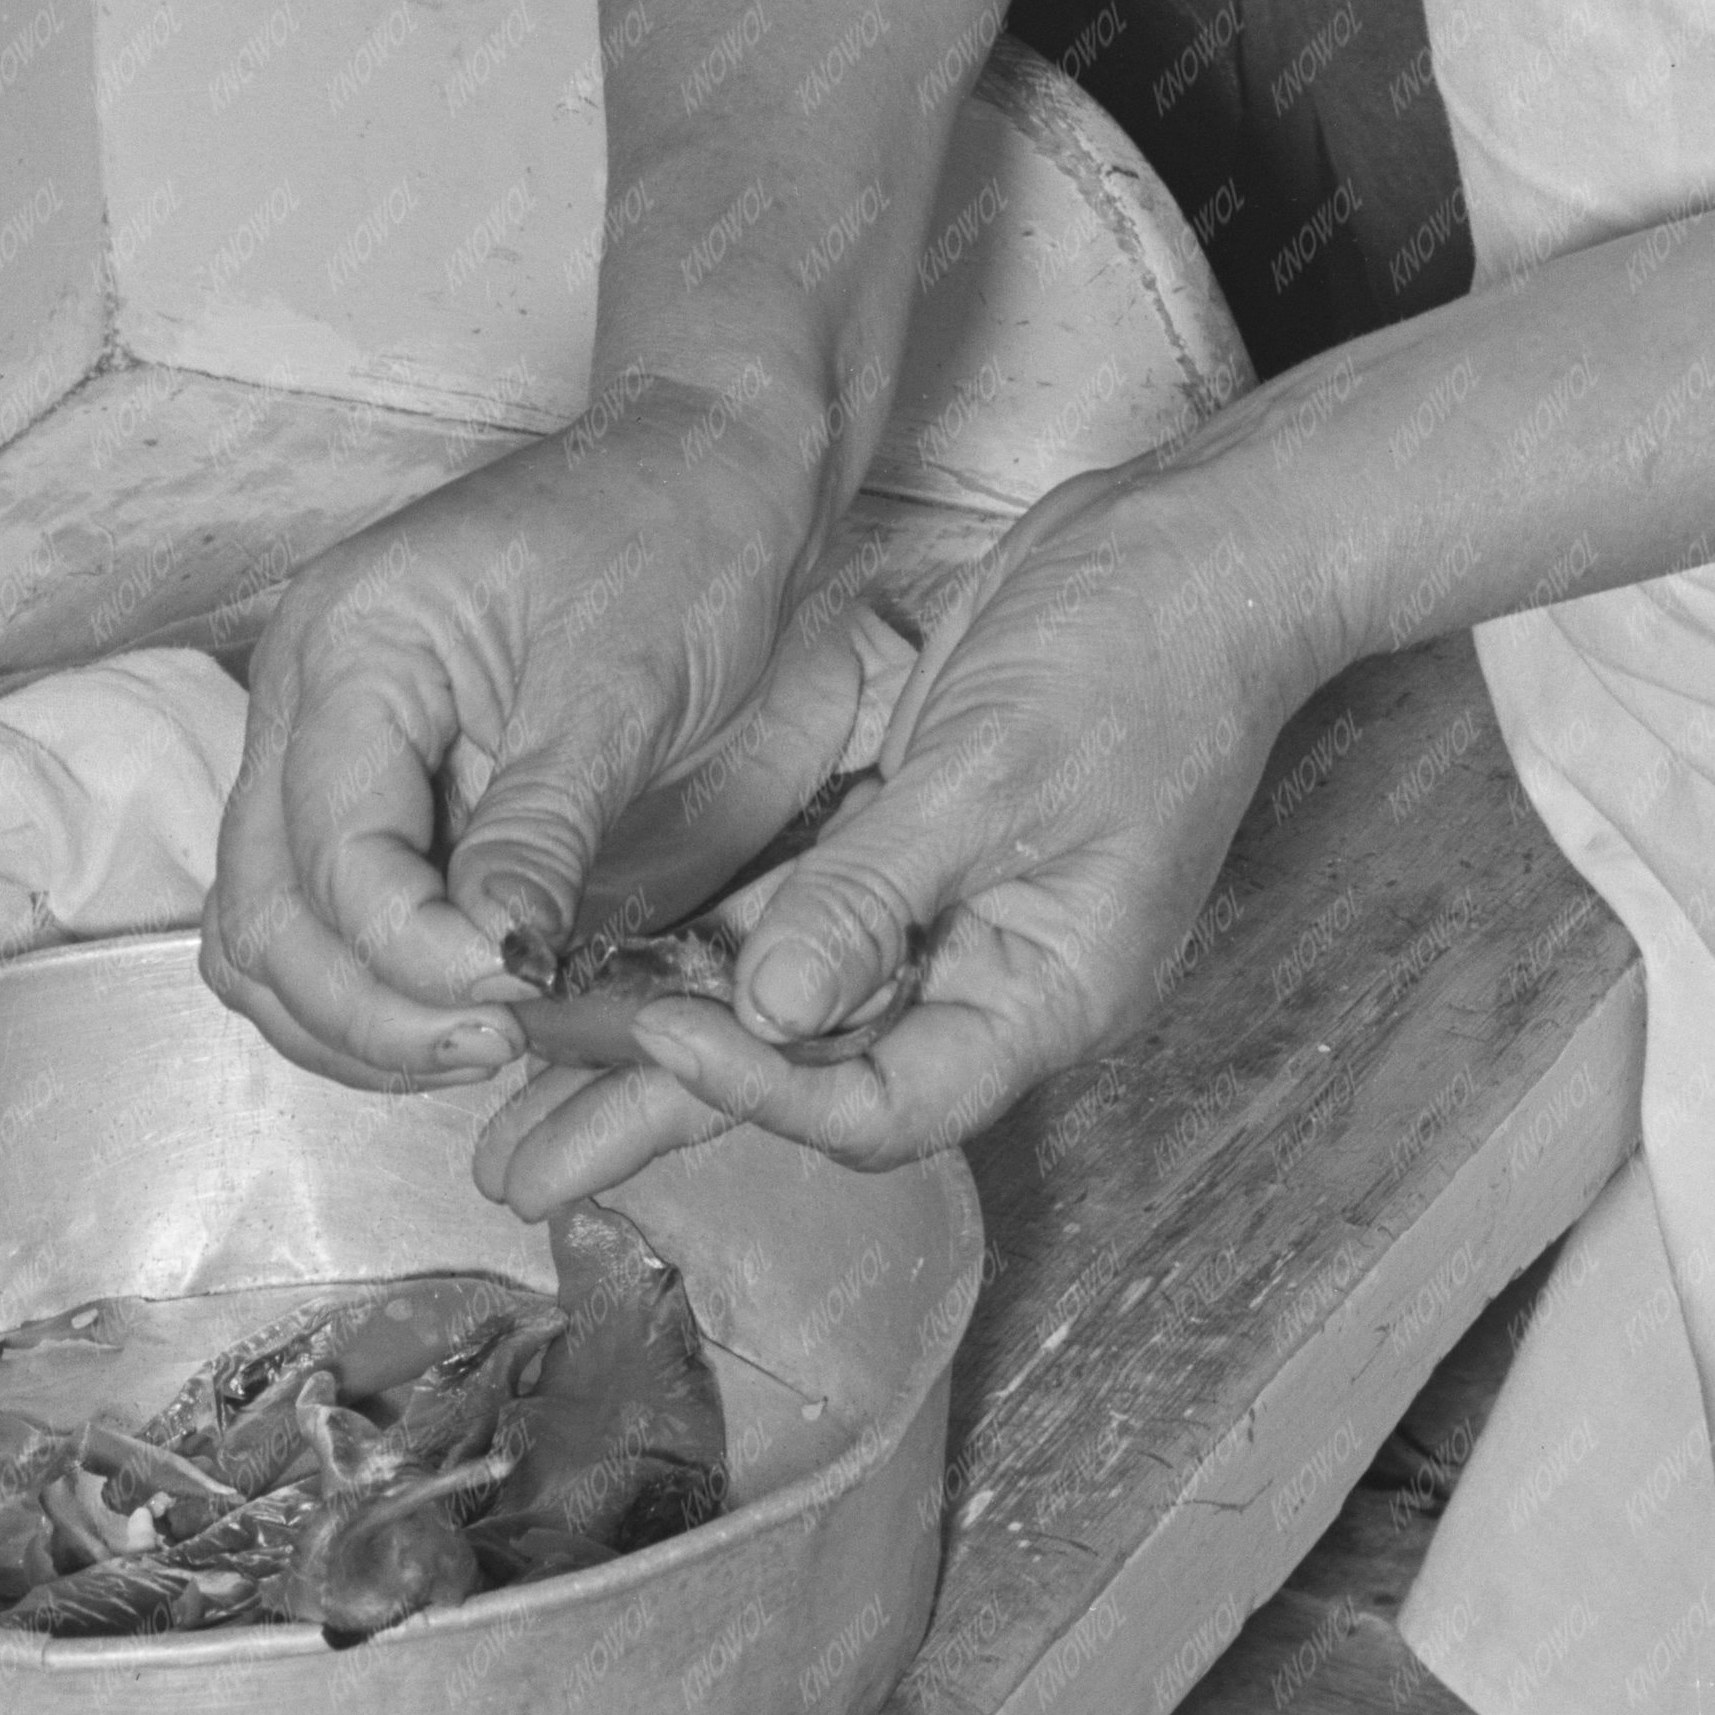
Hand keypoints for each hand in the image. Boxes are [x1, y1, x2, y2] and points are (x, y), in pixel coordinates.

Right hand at [201, 387, 822, 1090]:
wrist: (713, 468)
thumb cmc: (677, 536)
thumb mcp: (623, 687)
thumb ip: (542, 832)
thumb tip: (492, 974)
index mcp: (352, 643)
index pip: (333, 851)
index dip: (412, 954)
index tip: (518, 999)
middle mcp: (309, 694)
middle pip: (266, 907)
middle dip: (367, 1007)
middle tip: (494, 1049)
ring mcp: (329, 743)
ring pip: (268, 928)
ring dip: (351, 1014)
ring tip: (477, 1048)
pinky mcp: (375, 785)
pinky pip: (321, 914)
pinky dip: (369, 984)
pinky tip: (459, 1016)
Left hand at [465, 451, 1319, 1209]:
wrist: (1196, 546)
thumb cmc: (1138, 657)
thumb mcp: (999, 771)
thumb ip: (879, 893)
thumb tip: (770, 1013)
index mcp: (1041, 994)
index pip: (886, 1103)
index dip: (767, 1091)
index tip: (656, 1034)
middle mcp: (986, 974)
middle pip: (811, 1075)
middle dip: (664, 1115)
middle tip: (518, 1168)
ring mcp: (946, 910)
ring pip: (782, 999)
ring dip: (658, 1033)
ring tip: (518, 1088)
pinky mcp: (907, 841)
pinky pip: (792, 915)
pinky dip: (705, 943)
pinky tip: (602, 969)